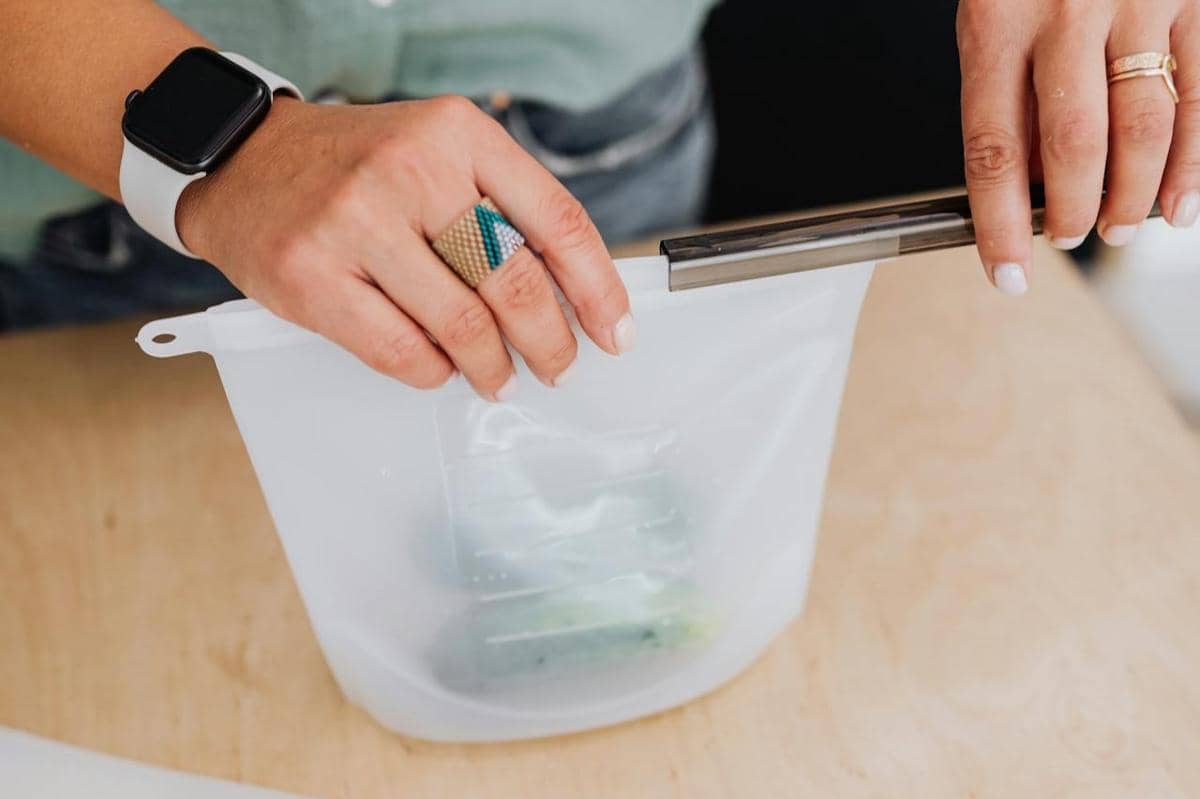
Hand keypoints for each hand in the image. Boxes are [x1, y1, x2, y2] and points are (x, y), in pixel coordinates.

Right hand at [177, 96, 633, 398]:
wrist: (244, 160)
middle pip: (512, 281)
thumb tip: (570, 294)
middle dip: (549, 341)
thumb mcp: (437, 153)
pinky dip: (434, 372)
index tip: (615, 330)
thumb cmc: (356, 167)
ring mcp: (355, 224)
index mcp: (457, 135)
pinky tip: (443, 369)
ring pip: (460, 326)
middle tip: (559, 367)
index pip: (555, 219)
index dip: (597, 286)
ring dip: (493, 367)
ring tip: (500, 378)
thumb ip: (500, 207)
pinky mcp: (311, 277)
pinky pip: (400, 351)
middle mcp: (410, 171)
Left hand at [956, 0, 1198, 293]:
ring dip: (1131, 196)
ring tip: (1119, 229)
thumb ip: (1006, 88)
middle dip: (1072, 213)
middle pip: (1073, 148)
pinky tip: (1181, 202)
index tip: (1005, 272)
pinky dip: (1193, 161)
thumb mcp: (993, 9)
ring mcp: (1141, 2)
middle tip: (1068, 238)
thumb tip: (1025, 180)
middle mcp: (1067, 13)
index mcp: (996, 21)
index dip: (998, 224)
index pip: (993, 148)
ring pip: (1142, 129)